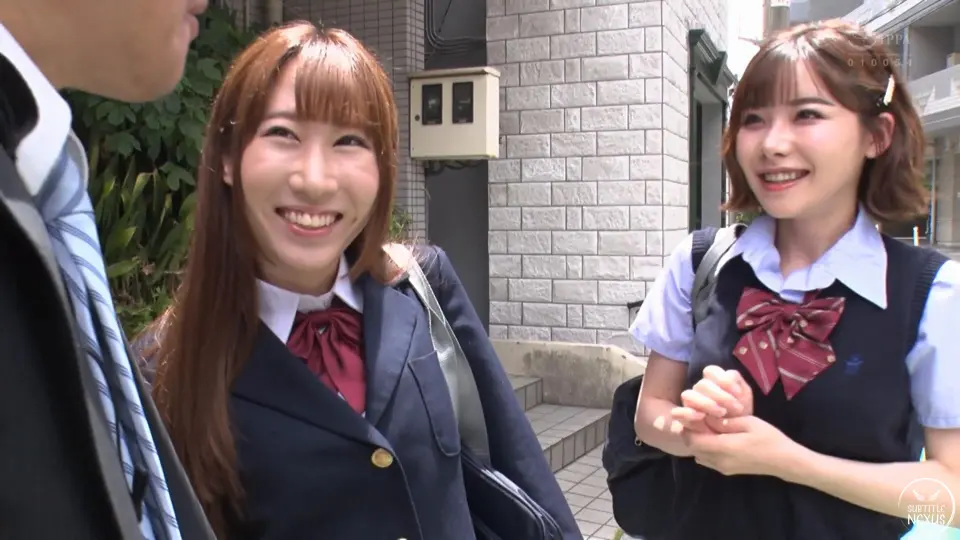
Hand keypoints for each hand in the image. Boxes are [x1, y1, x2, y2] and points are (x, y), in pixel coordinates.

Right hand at [670, 366, 753, 433]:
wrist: (736, 436)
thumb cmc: (740, 415)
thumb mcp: (744, 399)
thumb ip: (738, 384)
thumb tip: (729, 375)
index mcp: (712, 381)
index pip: (710, 371)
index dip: (724, 380)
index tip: (738, 393)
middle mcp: (699, 390)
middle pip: (702, 385)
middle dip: (720, 396)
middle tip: (736, 408)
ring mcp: (690, 404)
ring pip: (687, 396)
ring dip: (705, 403)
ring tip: (721, 413)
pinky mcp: (683, 419)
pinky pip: (677, 413)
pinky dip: (687, 413)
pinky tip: (701, 417)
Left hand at [685, 415, 799, 477]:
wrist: (784, 461)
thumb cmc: (768, 438)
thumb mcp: (748, 423)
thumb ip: (724, 421)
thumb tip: (706, 417)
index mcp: (723, 447)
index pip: (693, 440)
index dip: (689, 428)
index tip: (694, 416)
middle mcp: (719, 461)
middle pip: (694, 448)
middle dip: (693, 434)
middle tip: (700, 420)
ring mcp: (723, 468)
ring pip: (699, 455)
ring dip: (699, 443)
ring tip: (709, 429)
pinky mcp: (727, 471)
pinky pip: (708, 460)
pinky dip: (706, 450)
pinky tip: (718, 439)